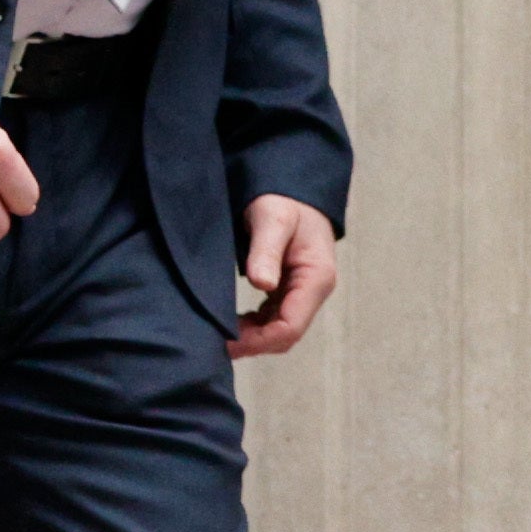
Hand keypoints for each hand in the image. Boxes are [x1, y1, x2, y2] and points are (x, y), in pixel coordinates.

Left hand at [230, 196, 340, 357]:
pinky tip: (231, 323)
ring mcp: (302, 291)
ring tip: (218, 337)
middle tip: (215, 344)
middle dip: (252, 343)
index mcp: (316, 278)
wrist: (293, 187)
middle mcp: (313, 291)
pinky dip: (253, 326)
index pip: (290, 327)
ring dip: (251, 338)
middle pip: (285, 335)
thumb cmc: (284, 199)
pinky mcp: (289, 289)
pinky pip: (273, 318)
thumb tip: (262, 284)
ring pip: (278, 330)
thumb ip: (266, 250)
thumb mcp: (273, 219)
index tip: (226, 340)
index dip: (258, 340)